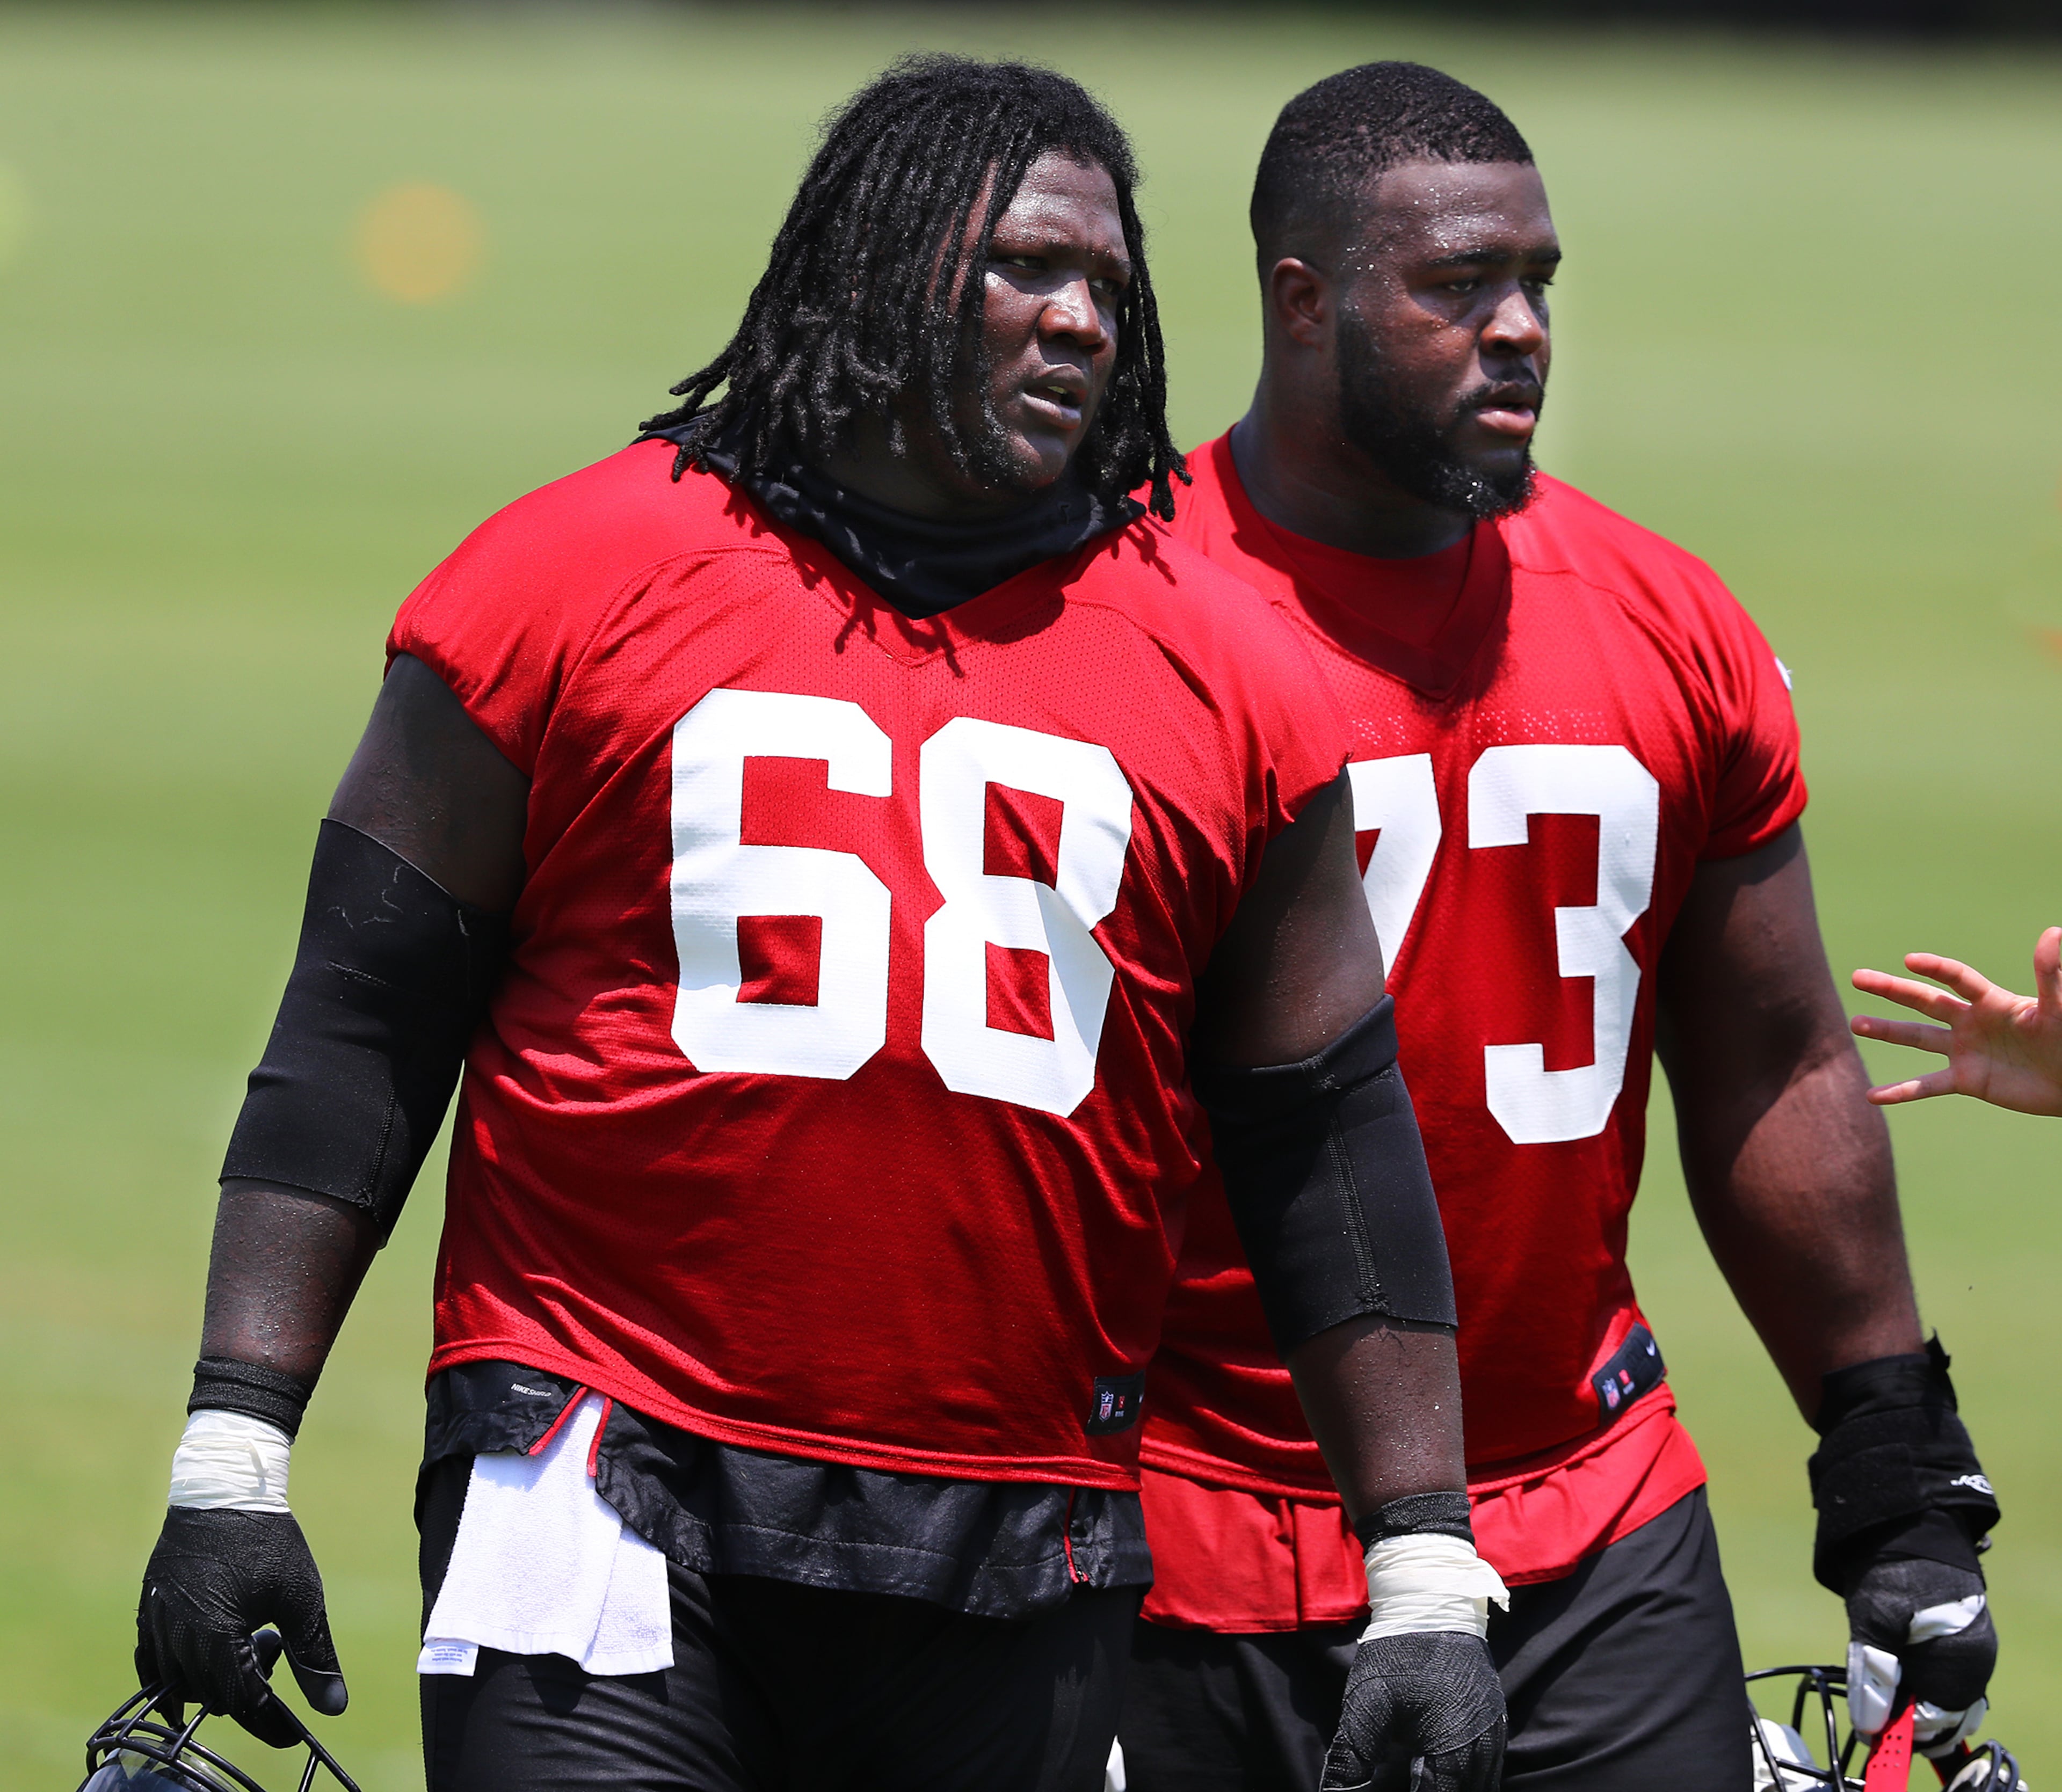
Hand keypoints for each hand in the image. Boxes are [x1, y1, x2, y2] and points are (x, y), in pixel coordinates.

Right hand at [136, 1507, 346, 1747]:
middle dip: (248, 1691)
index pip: (241, 1703)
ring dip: (216, 1681)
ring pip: (181, 1684)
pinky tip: (200, 1672)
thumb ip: (314, 1655)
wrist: (224, 1489)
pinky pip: (152, 1663)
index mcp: (215, 1636)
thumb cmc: (267, 1540)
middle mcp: (176, 1638)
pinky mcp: (147, 1611)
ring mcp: (156, 1625)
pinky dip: (174, 1676)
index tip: (292, 1732)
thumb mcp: (301, 1596)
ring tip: (251, 1641)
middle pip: (212, 1696)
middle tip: (276, 1653)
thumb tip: (333, 1707)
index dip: (268, 1723)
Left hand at [1320, 1632, 1504, 1791]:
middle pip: (1463, 1791)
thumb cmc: (1397, 1652)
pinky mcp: (1495, 1718)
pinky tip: (1441, 1765)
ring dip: (1453, 1784)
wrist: (1433, 1600)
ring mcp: (1494, 1732)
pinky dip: (1467, 1773)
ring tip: (1421, 1773)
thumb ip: (1354, 1756)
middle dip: (1436, 1788)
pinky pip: (1489, 1764)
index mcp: (1451, 1748)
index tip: (1392, 1788)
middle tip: (1403, 1777)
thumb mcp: (1366, 1702)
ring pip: (1481, 1783)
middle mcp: (1482, 1747)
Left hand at [1845, 1549, 1994, 1757]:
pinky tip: (1895, 1666)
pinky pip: (1944, 1674)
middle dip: (1908, 1716)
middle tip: (1871, 1709)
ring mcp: (1971, 1647)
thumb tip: (1870, 1724)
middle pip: (1945, 1712)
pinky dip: (1919, 1678)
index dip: (1902, 1729)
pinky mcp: (1961, 1635)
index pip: (1938, 1721)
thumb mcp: (1873, 1623)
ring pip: (1944, 1695)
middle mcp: (1976, 1660)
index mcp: (1963, 1661)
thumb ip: (1874, 1677)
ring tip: (1880, 1684)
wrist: (1905, 1519)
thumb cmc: (1890, 1568)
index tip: (1870, 1728)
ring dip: (1912, 1697)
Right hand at [1850, 929, 2061, 1113]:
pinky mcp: (1966, 1081)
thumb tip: (2053, 932)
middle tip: (1857, 977)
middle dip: (1891, 989)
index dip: (1935, 969)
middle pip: (1924, 1001)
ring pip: (1917, 1037)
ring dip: (1886, 1031)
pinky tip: (1873, 1095)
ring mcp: (1965, 1051)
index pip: (1957, 979)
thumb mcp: (2061, 1008)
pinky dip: (1900, 1091)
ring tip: (1856, 1023)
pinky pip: (1927, 1085)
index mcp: (1992, 1002)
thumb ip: (2050, 975)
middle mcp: (1971, 1022)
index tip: (1911, 961)